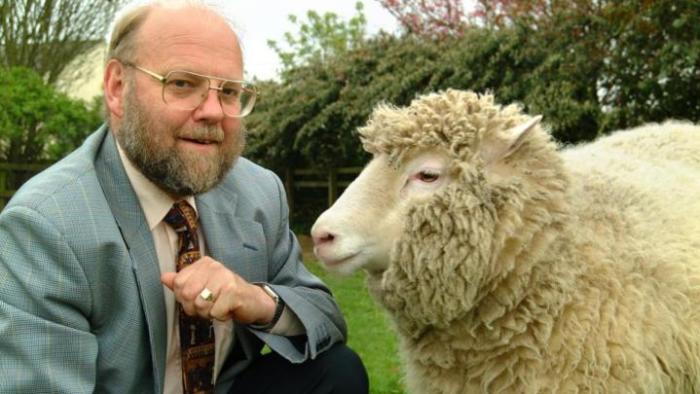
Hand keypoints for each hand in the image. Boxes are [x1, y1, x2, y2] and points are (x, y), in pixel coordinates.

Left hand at [160, 256, 276, 323]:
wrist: (253, 301)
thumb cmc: (225, 294)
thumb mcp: (203, 286)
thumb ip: (183, 282)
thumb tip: (164, 277)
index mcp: (204, 263)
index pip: (179, 284)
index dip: (185, 299)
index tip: (199, 299)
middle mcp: (214, 266)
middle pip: (187, 295)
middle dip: (196, 308)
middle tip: (209, 306)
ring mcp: (224, 277)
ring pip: (200, 305)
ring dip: (209, 313)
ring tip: (219, 307)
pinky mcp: (233, 291)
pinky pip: (215, 312)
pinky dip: (221, 317)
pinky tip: (228, 310)